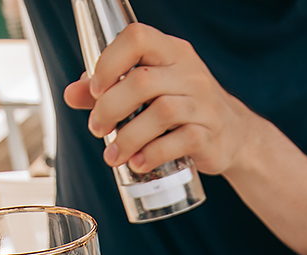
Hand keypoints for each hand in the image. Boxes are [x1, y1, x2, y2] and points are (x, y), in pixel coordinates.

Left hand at [63, 24, 251, 177]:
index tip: (95, 89)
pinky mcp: (209, 135)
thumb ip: (109, 90)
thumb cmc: (183, 107)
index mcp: (171, 52)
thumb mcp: (149, 91)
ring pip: (161, 113)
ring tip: (113, 155)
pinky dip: (153, 154)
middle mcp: (189, 73)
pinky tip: (138, 164)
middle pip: (142, 81)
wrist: (235, 135)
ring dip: (128, 137)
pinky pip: (179, 141)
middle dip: (110, 108)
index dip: (110, 61)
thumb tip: (71, 94)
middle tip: (97, 129)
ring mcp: (203, 104)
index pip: (138, 38)